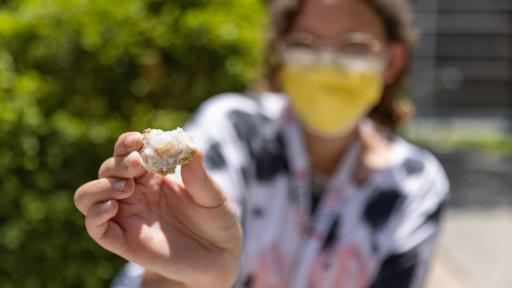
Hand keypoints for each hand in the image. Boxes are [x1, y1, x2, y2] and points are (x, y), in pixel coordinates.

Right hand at [74, 132, 241, 287]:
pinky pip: (95, 227)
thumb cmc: (216, 220)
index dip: (127, 143)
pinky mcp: (123, 241)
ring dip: (99, 186)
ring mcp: (127, 216)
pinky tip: (113, 206)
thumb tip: (190, 145)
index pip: (128, 152)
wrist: (219, 256)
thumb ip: (199, 174)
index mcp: (153, 176)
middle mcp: (135, 193)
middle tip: (138, 166)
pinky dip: (95, 213)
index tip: (139, 140)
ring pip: (88, 196)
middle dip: (118, 163)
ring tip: (126, 187)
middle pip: (107, 169)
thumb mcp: (212, 195)